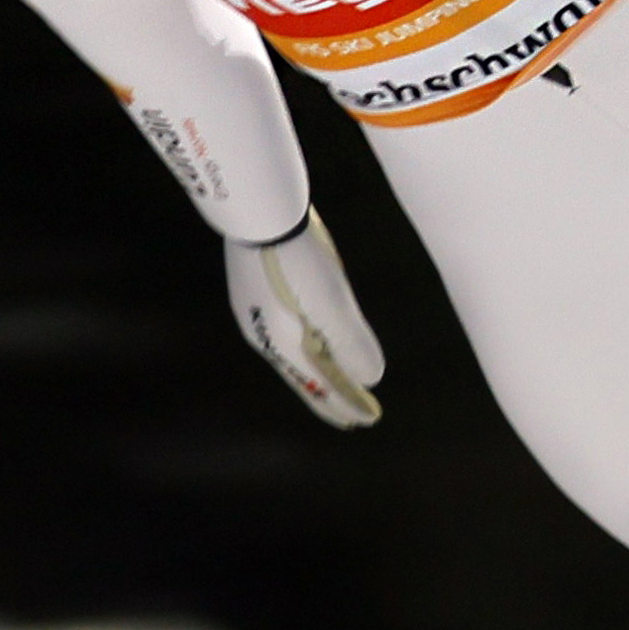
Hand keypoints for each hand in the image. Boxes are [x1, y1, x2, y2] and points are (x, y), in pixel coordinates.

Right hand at [226, 212, 387, 427]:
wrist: (257, 208)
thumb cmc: (295, 257)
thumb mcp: (329, 301)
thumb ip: (349, 342)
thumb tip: (371, 378)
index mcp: (280, 342)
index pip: (318, 384)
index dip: (343, 403)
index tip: (365, 421)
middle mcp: (263, 333)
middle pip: (302, 373)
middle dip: (328, 396)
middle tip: (349, 418)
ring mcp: (257, 308)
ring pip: (292, 352)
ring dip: (317, 372)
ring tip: (333, 384)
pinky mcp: (257, 286)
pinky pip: (287, 330)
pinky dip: (307, 345)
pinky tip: (310, 337)